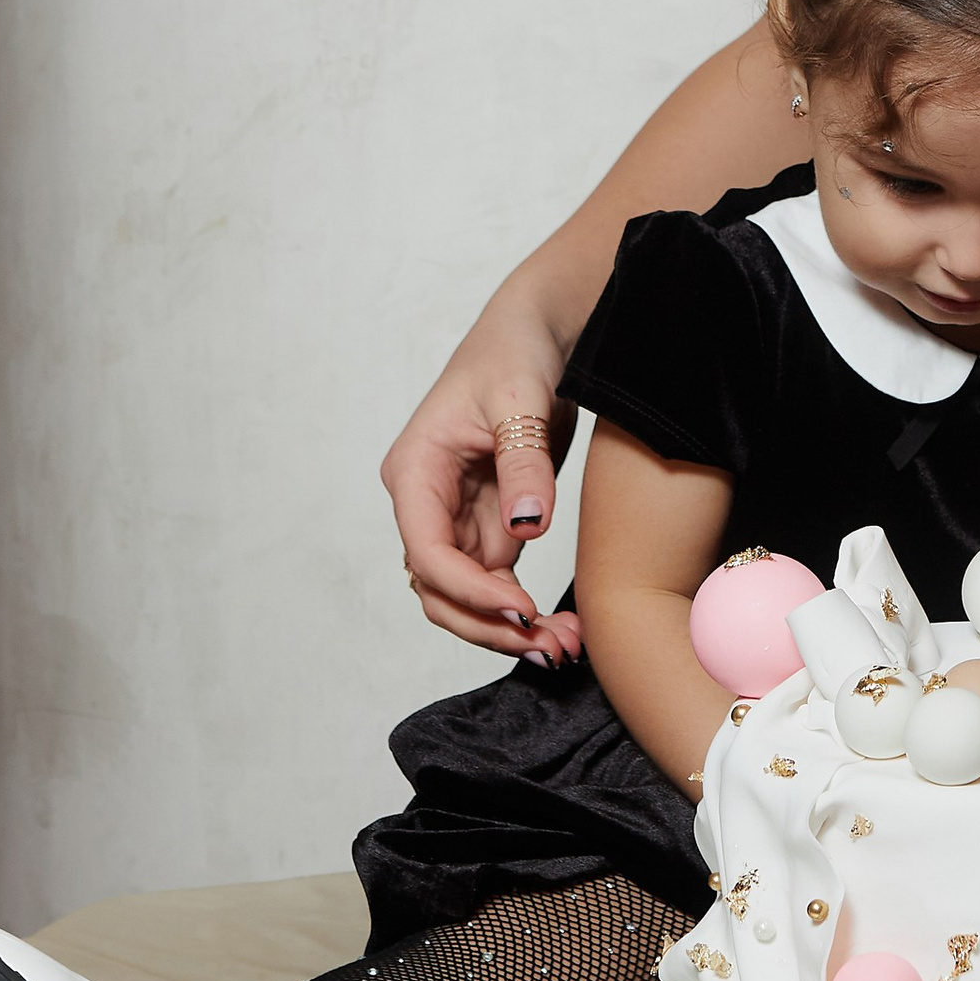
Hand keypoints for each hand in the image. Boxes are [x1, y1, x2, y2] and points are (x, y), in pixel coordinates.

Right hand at [380, 312, 586, 661]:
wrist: (538, 332)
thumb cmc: (515, 352)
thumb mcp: (521, 401)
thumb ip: (524, 465)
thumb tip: (527, 528)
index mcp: (415, 471)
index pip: (427, 552)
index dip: (471, 590)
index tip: (523, 610)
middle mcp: (425, 501)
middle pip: (439, 589)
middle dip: (487, 625)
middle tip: (548, 648)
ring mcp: (455, 516)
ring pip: (467, 595)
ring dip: (508, 628)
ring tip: (564, 646)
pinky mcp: (488, 522)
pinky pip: (496, 581)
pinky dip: (523, 609)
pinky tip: (562, 627)